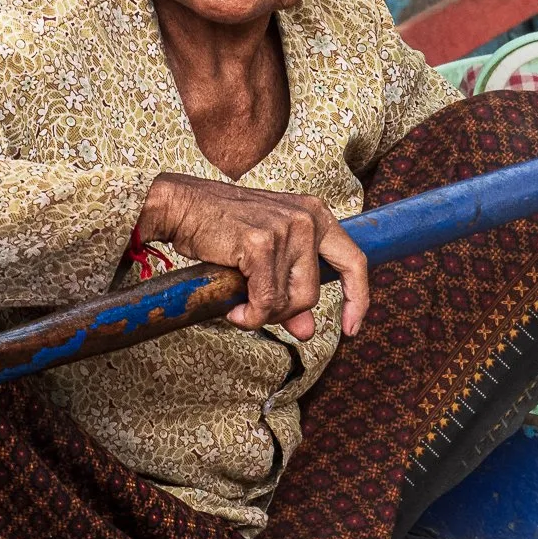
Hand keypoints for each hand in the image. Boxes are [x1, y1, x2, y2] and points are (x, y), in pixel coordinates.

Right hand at [136, 172, 369, 340]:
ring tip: (241, 304)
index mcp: (315, 214)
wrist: (180, 206)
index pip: (354, 261)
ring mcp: (286, 229)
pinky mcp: (261, 244)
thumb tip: (308, 332)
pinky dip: (250, 315)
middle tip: (256, 309)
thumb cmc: (221, 229)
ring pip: (290, 301)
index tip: (351, 328)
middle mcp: (307, 218)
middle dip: (283, 312)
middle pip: (312, 293)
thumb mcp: (266, 259)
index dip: (357, 299)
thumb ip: (290, 291)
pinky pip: (265, 301)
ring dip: (263, 314)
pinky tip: (234, 310)